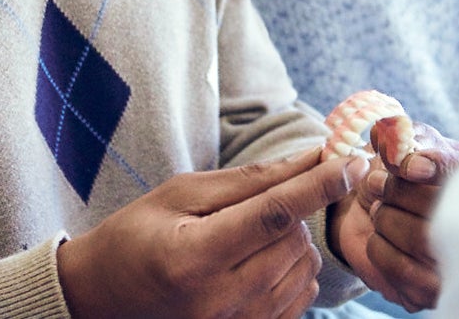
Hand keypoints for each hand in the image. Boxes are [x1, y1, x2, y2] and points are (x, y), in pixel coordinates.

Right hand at [57, 148, 370, 318]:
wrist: (104, 298)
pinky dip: (294, 270)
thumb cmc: (137, 235)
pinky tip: (263, 258)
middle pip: (293, 241)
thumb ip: (249, 180)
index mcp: (194, 258)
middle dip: (296, 209)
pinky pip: (300, 298)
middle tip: (268, 197)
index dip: (319, 185)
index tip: (354, 160)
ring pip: (302, 269)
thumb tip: (309, 158)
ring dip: (295, 240)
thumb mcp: (181, 194)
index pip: (273, 215)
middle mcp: (218, 301)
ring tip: (255, 231)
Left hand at [337, 119, 458, 311]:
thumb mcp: (404, 141)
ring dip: (388, 220)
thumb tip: (394, 143)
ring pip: (424, 240)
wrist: (382, 210)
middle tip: (377, 184)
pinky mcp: (438, 288)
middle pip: (444, 208)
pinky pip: (405, 272)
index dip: (435, 166)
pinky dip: (381, 249)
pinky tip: (377, 236)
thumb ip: (401, 135)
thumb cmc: (400, 170)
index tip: (406, 165)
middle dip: (400, 193)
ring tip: (379, 210)